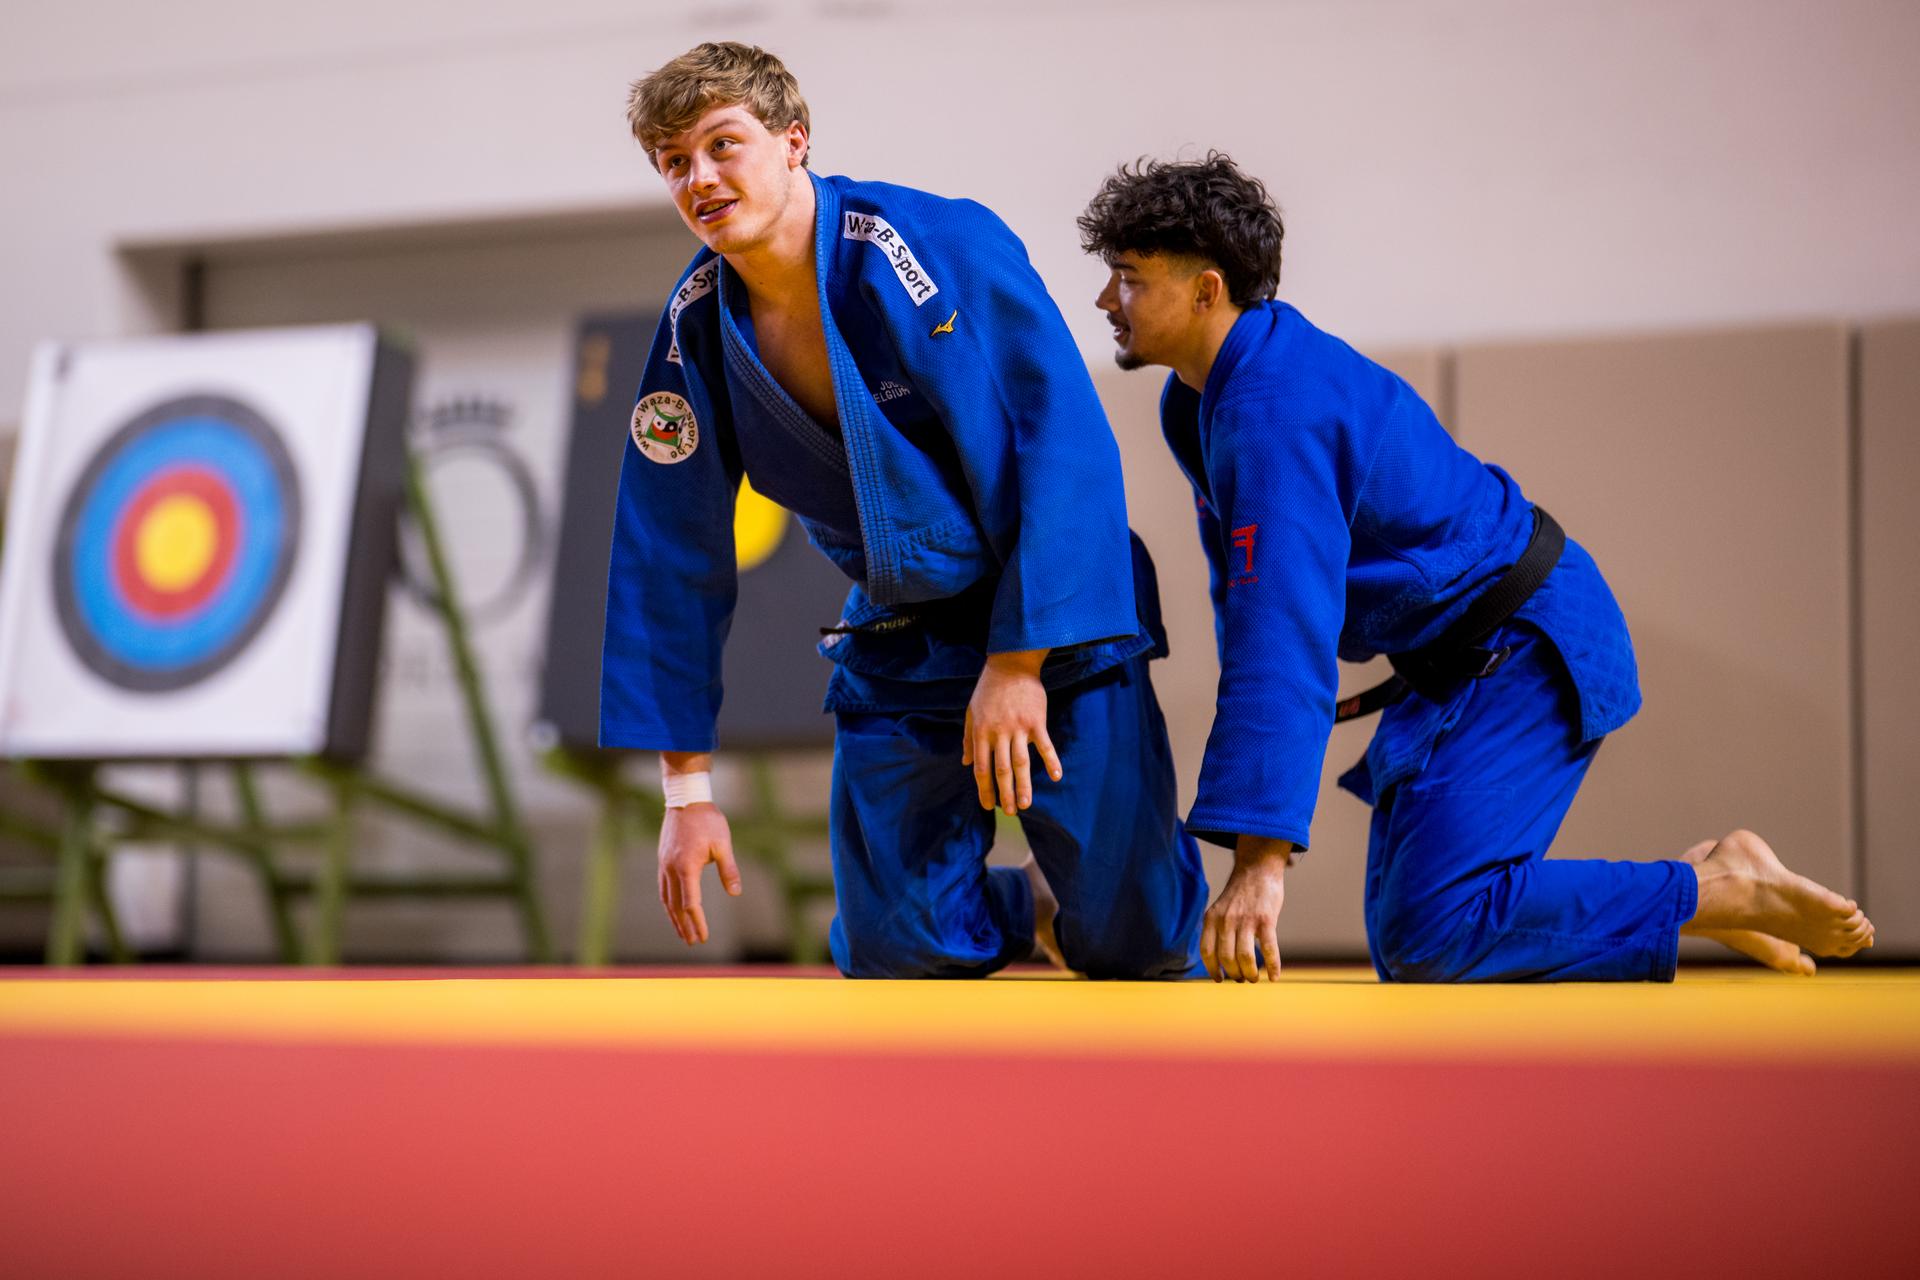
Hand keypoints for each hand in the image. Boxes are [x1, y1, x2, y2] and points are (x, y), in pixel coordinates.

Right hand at [656, 802, 740, 944]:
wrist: (686, 799)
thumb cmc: (708, 820)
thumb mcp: (723, 844)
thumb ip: (728, 869)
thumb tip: (735, 893)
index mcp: (686, 867)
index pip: (691, 904)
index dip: (697, 922)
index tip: (703, 937)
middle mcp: (671, 869)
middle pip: (675, 906)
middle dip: (684, 926)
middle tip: (692, 942)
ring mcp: (664, 864)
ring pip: (666, 898)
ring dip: (674, 917)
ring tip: (681, 932)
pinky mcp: (662, 859)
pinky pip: (663, 887)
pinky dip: (668, 902)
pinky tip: (673, 909)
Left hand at [963, 649, 1060, 813]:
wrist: (1011, 665)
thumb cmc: (988, 689)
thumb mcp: (971, 711)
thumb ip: (967, 738)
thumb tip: (964, 763)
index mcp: (981, 732)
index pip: (981, 768)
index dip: (984, 789)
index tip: (989, 806)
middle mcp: (998, 733)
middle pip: (1002, 770)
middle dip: (1005, 794)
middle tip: (1011, 812)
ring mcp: (1018, 728)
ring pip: (1021, 763)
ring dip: (1024, 785)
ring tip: (1026, 804)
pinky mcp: (1036, 722)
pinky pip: (1044, 745)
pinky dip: (1051, 761)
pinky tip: (1056, 776)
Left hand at [1200, 838, 1292, 981]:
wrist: (1258, 868)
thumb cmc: (1240, 894)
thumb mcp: (1220, 908)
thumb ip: (1217, 929)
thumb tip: (1220, 960)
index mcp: (1211, 918)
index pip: (1207, 951)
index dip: (1212, 969)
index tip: (1219, 979)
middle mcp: (1226, 920)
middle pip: (1226, 958)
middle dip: (1234, 974)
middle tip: (1242, 979)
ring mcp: (1246, 920)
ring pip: (1245, 957)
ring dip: (1250, 973)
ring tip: (1254, 978)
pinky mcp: (1266, 919)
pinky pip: (1268, 949)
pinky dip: (1272, 966)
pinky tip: (1275, 976)